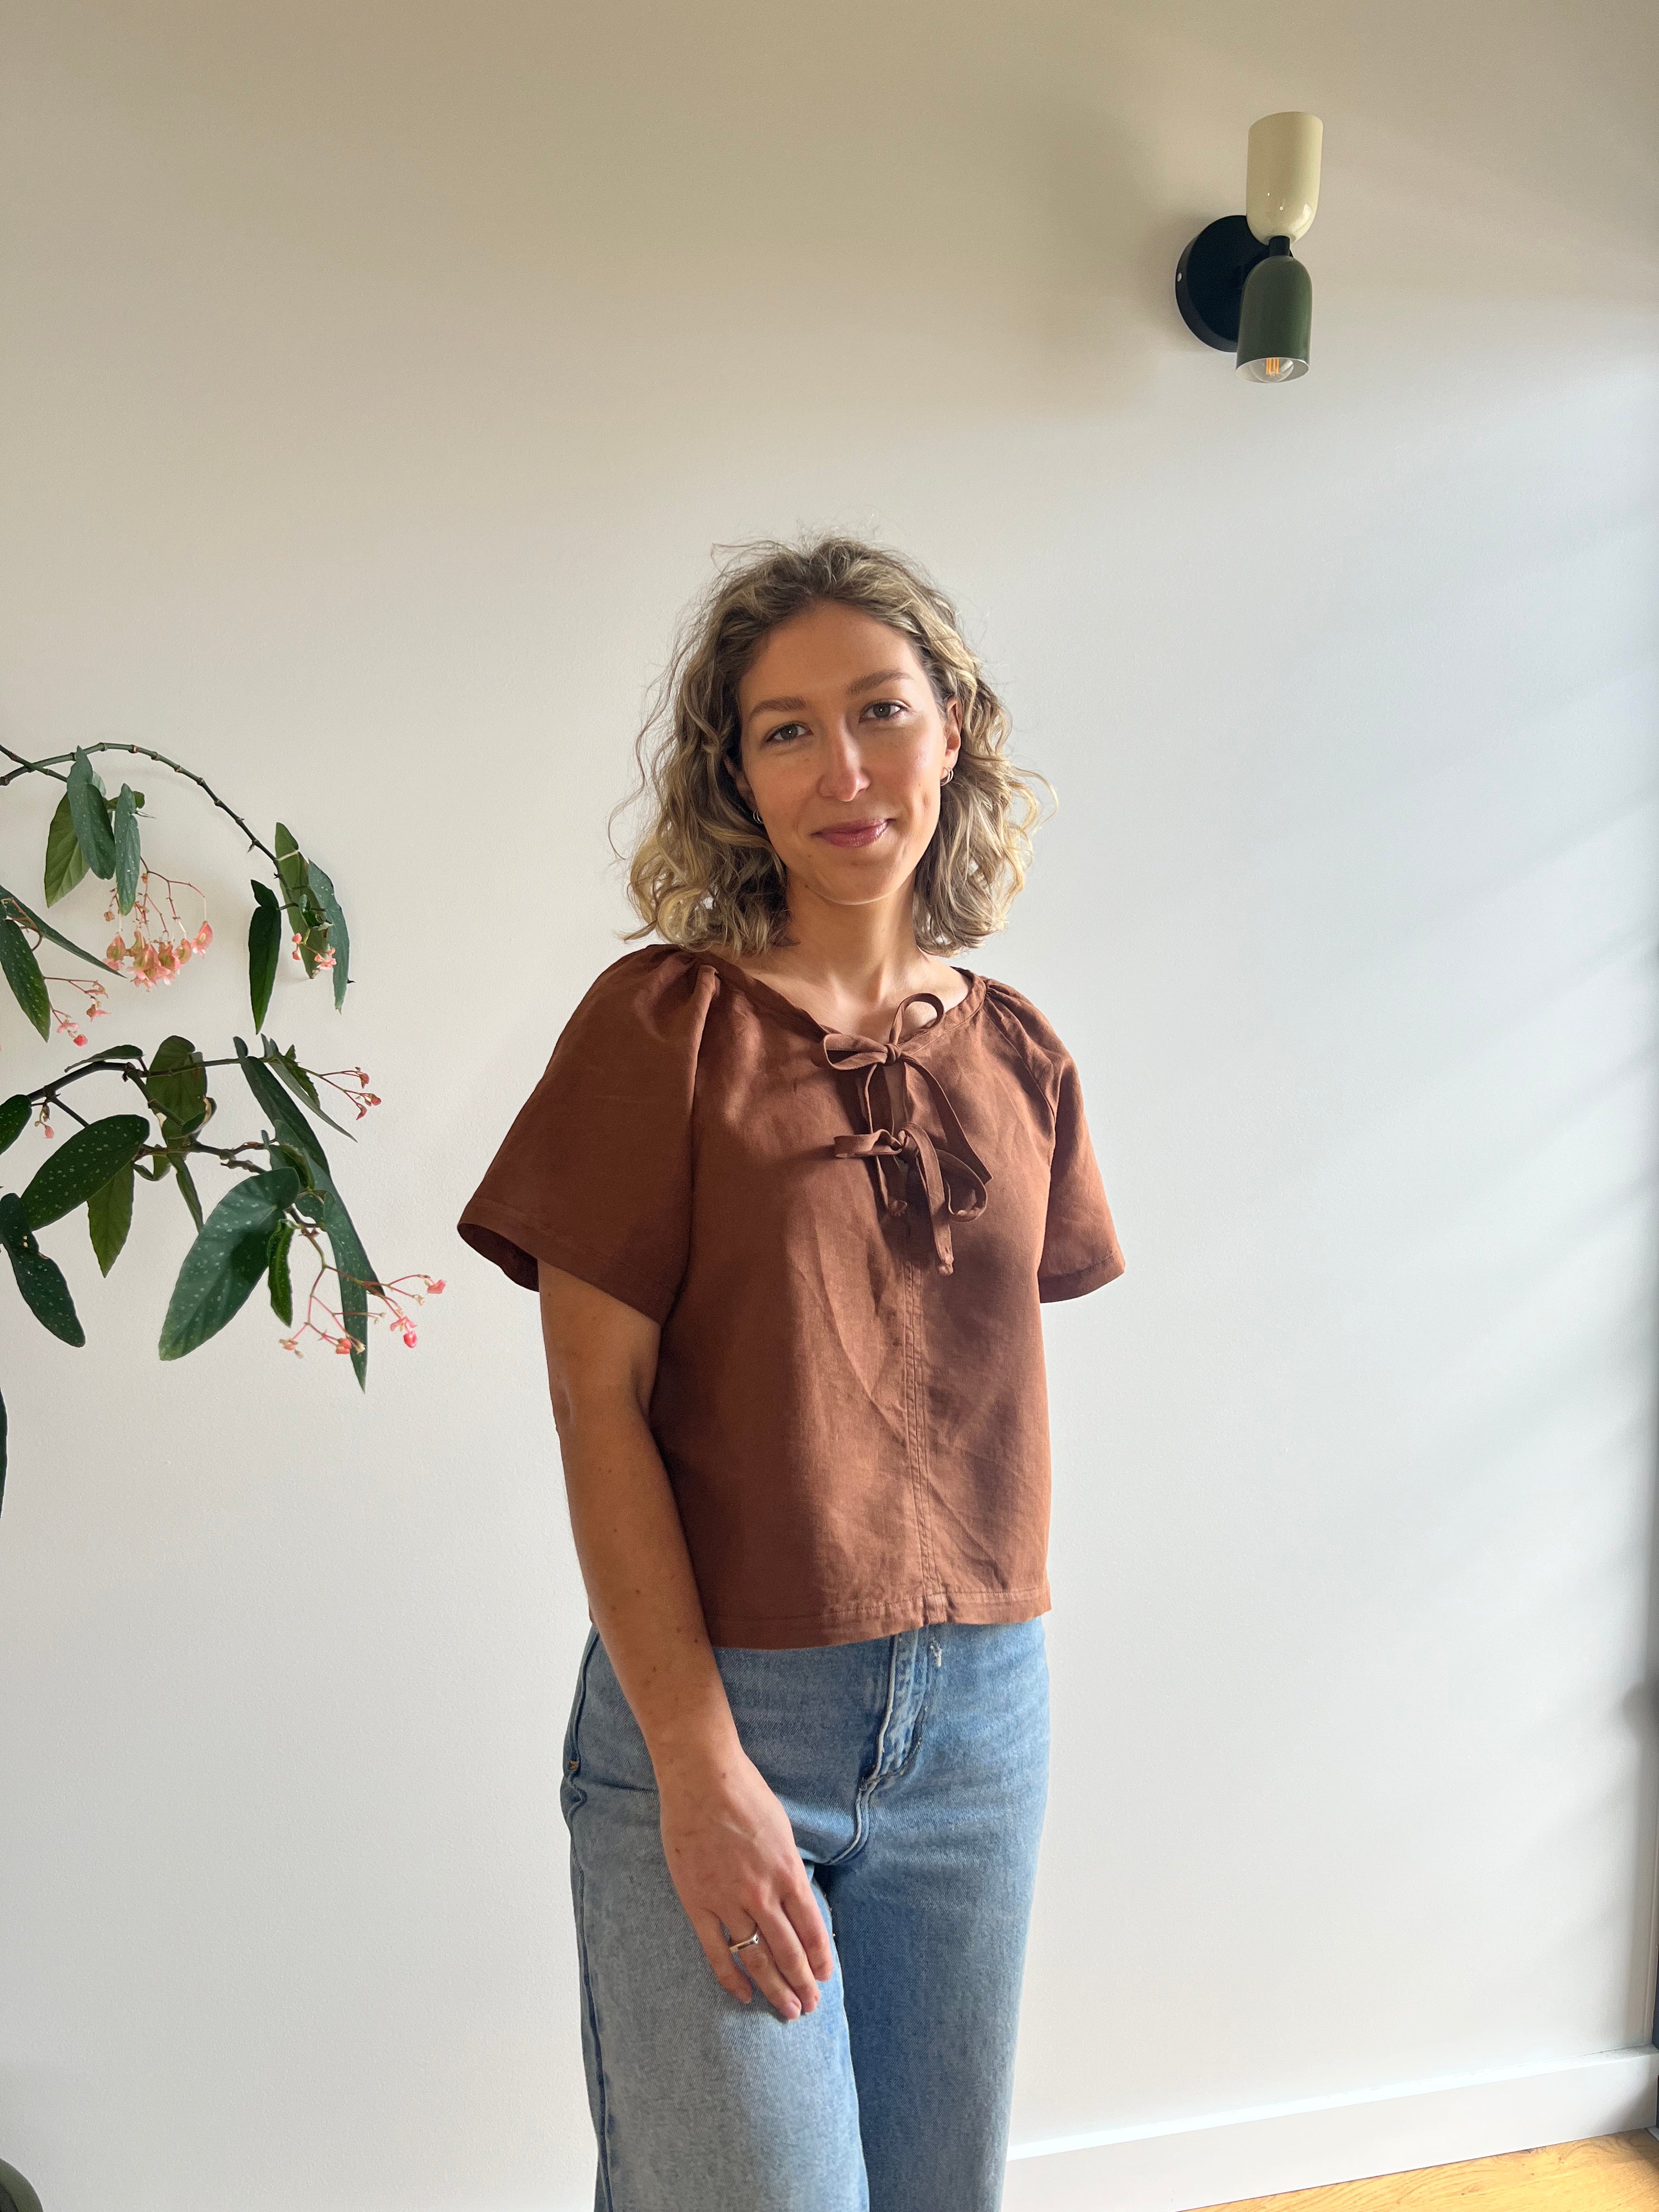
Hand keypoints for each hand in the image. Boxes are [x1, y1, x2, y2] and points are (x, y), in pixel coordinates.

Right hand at [656, 1747, 835, 2019]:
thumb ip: (787, 1866)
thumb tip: (795, 1896)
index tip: (824, 1978)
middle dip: (802, 1983)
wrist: (702, 1779)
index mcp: (788, 1871)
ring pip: (756, 1957)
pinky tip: (744, 1995)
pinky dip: (731, 1978)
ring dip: (775, 1988)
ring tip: (788, 2011)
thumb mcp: (781, 1829)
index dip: (820, 1958)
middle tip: (810, 2007)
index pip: (812, 1928)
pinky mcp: (699, 1904)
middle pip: (788, 1950)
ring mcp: (729, 1901)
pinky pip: (717, 1951)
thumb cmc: (745, 1795)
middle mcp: (763, 1893)